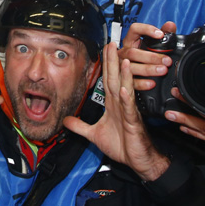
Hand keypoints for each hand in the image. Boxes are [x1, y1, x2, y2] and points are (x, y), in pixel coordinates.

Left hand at [64, 43, 170, 181]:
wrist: (139, 161)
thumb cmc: (122, 146)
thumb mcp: (94, 134)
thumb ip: (80, 126)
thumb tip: (65, 121)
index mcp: (113, 104)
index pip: (108, 80)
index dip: (106, 65)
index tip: (104, 49)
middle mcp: (121, 104)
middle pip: (116, 78)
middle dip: (113, 61)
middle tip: (112, 43)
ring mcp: (128, 112)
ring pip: (125, 89)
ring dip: (123, 74)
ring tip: (122, 59)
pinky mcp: (134, 123)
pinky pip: (130, 108)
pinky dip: (127, 98)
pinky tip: (123, 89)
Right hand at [117, 21, 174, 90]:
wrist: (130, 72)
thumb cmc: (142, 54)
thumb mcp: (151, 44)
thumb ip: (162, 33)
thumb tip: (170, 25)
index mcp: (129, 41)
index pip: (134, 29)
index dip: (147, 30)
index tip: (160, 34)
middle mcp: (124, 52)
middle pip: (133, 52)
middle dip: (151, 56)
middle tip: (167, 60)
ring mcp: (122, 66)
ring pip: (131, 67)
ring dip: (148, 69)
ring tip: (162, 70)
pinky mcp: (124, 79)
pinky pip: (131, 82)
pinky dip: (142, 83)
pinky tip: (152, 83)